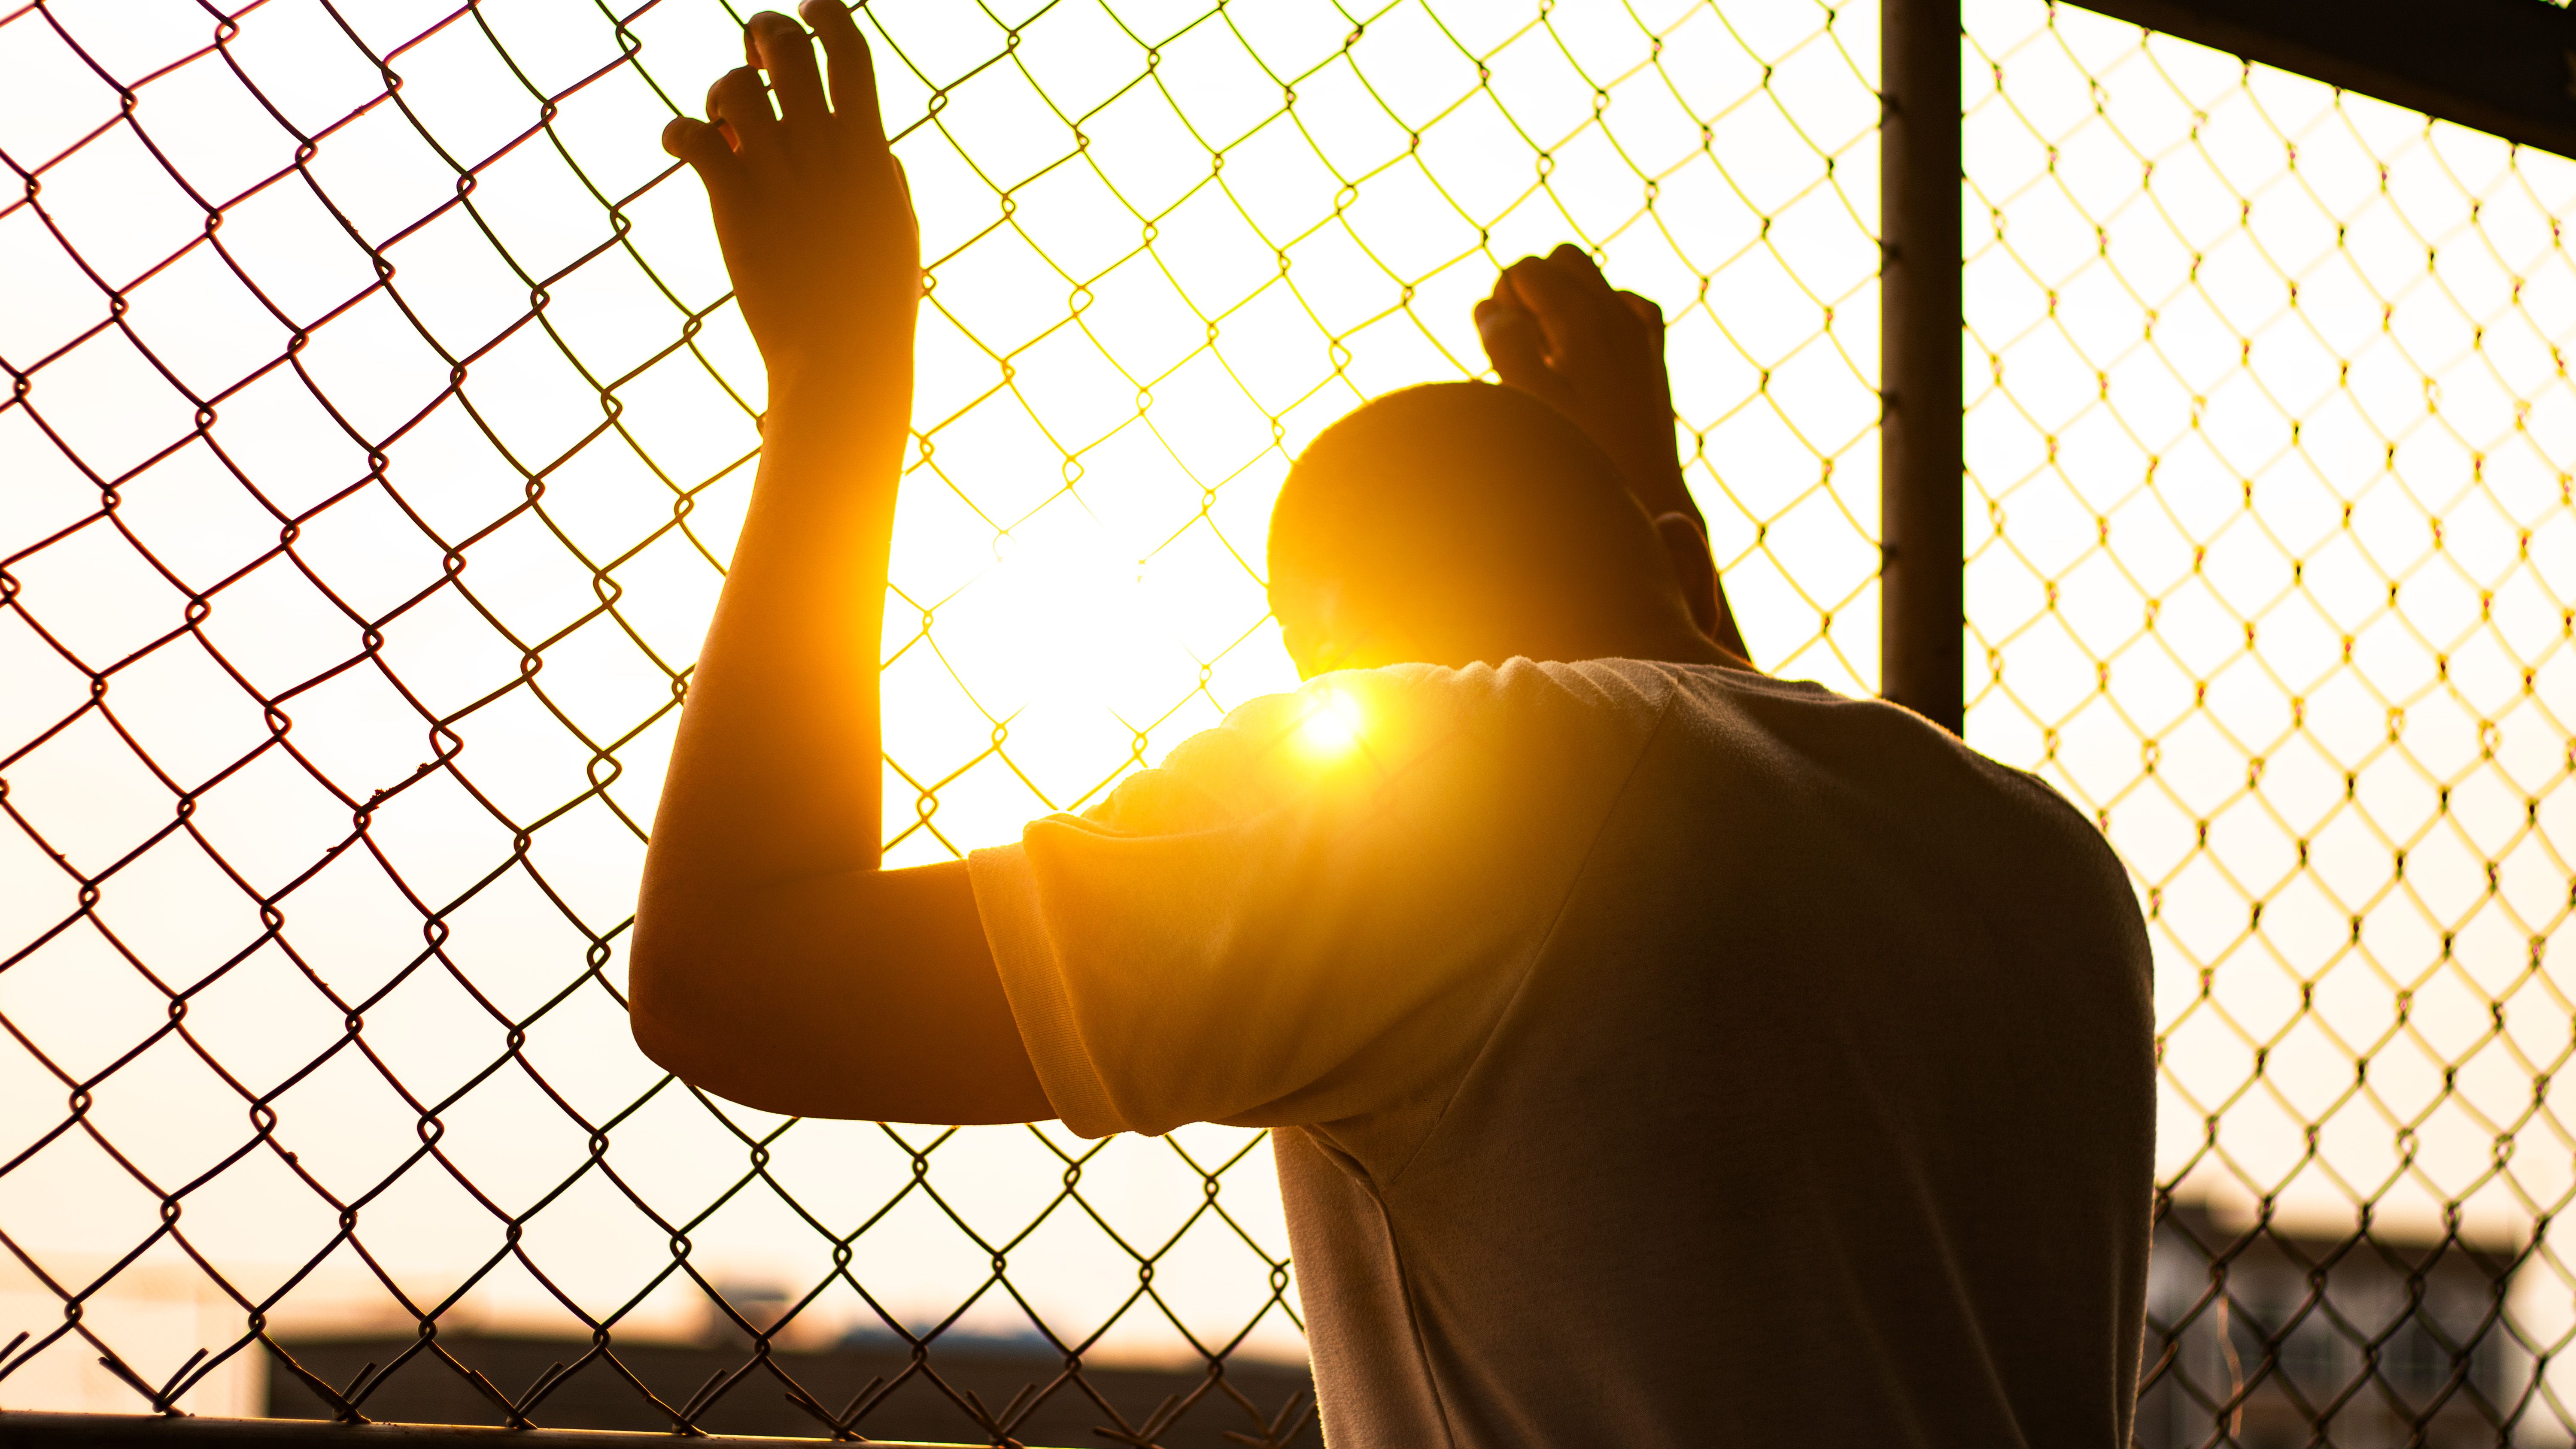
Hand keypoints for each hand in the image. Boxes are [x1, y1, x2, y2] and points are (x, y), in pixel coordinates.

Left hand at [662, 3, 919, 398]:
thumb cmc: (875, 303)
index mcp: (869, 152)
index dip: (825, 15)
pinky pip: (692, 137)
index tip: (809, 11)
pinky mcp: (734, 204)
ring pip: (733, 87)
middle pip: (787, 51)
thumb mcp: (897, 230)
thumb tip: (875, 145)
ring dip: (721, 91)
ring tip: (722, 122)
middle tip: (758, 55)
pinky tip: (680, 146)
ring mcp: (778, 176)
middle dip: (766, 35)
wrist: (841, 358)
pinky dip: (678, 131)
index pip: (849, 52)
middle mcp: (824, 153)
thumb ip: (884, 177)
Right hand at [1475, 245, 1695, 525]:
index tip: (1504, 347)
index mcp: (1585, 316)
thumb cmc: (1582, 450)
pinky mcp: (1653, 349)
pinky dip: (1596, 315)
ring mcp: (1641, 328)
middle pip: (1559, 259)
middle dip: (1532, 287)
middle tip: (1522, 343)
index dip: (1502, 302)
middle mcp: (1619, 311)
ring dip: (1562, 298)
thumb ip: (1505, 342)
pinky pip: (1621, 304)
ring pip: (1591, 277)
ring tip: (1549, 352)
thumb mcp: (1528, 398)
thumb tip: (1491, 307)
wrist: (1649, 494)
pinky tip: (1583, 356)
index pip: (1524, 270)